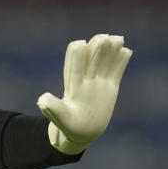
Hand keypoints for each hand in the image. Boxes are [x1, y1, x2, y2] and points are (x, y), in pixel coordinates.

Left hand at [37, 34, 131, 153]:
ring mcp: (99, 83)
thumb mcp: (61, 119)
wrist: (82, 131)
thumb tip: (41, 100)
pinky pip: (116, 72)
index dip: (77, 56)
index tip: (80, 44)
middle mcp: (86, 81)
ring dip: (110, 51)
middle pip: (91, 61)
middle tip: (103, 37)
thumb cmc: (69, 126)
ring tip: (117, 38)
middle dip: (96, 49)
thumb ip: (53, 108)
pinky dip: (120, 62)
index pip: (75, 68)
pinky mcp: (110, 88)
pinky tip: (126, 50)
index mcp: (74, 87)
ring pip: (105, 63)